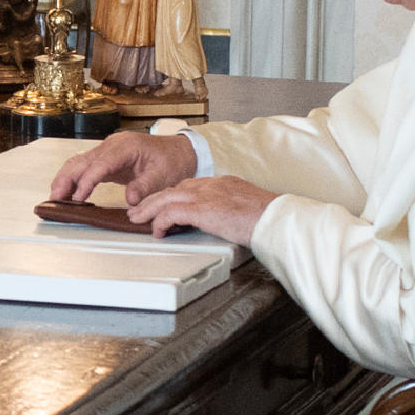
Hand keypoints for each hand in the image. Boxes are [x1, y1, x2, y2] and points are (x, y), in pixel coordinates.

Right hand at [49, 129, 194, 206]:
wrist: (179, 152)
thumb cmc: (172, 161)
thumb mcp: (163, 176)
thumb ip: (145, 186)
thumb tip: (130, 199)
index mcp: (126, 146)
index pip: (100, 163)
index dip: (87, 181)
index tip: (78, 197)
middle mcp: (113, 145)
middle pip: (82, 160)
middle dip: (66, 179)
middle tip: (56, 198)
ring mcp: (108, 151)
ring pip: (79, 163)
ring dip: (65, 179)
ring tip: (56, 197)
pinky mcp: (107, 159)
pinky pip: (85, 167)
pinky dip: (74, 179)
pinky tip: (68, 192)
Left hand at [130, 173, 271, 242]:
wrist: (276, 219)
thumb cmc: (268, 219)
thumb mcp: (247, 211)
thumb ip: (230, 213)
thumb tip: (225, 223)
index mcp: (223, 183)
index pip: (190, 186)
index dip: (173, 196)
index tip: (164, 205)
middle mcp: (212, 185)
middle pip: (174, 189)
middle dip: (154, 200)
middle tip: (140, 209)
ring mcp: (206, 195)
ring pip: (167, 198)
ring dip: (150, 209)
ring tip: (138, 219)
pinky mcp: (202, 209)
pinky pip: (172, 213)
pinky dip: (161, 222)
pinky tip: (158, 231)